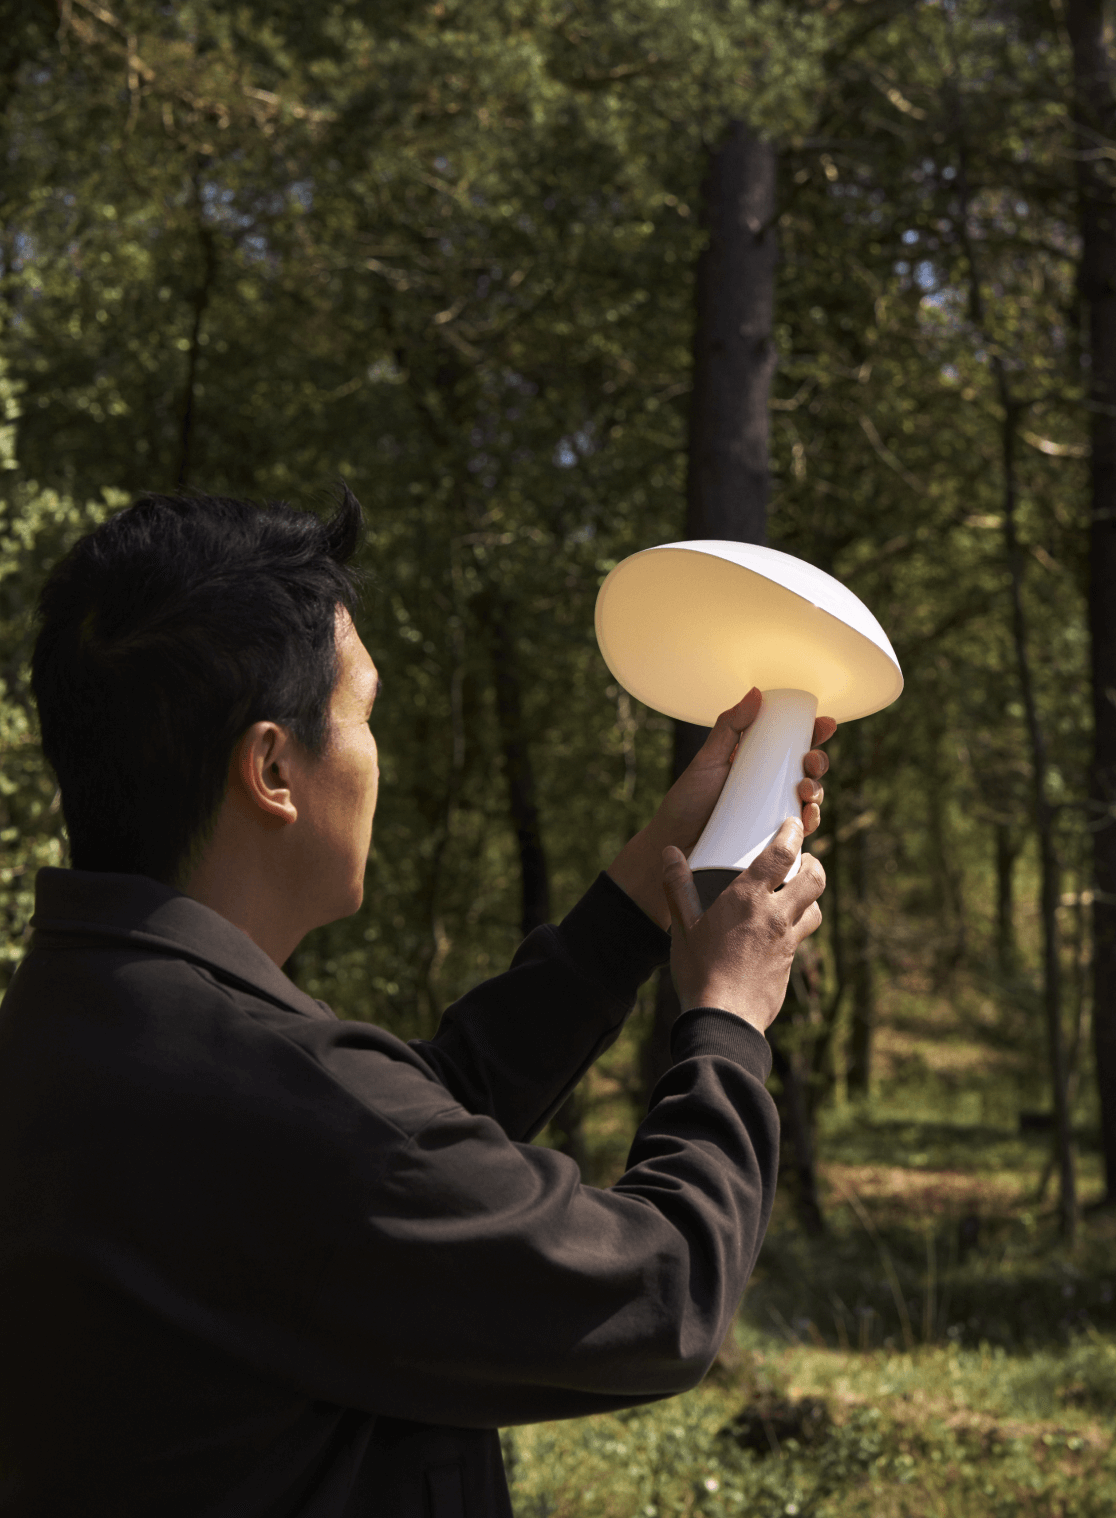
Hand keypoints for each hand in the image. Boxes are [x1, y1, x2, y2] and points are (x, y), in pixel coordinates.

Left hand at [607, 690, 834, 928]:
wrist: (674, 846)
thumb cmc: (686, 803)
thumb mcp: (707, 761)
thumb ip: (728, 727)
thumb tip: (755, 693)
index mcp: (756, 764)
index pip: (791, 744)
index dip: (813, 733)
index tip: (825, 724)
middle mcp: (769, 788)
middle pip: (806, 771)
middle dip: (818, 762)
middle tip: (810, 761)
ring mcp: (772, 814)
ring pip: (808, 800)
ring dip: (817, 791)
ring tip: (804, 790)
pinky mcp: (772, 841)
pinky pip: (800, 832)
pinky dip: (809, 823)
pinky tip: (806, 817)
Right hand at [663, 819, 825, 1033]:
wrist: (724, 1019)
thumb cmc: (700, 972)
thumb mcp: (683, 927)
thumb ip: (677, 887)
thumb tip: (670, 853)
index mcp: (747, 899)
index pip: (781, 855)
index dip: (791, 834)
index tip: (791, 824)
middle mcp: (775, 916)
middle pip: (813, 878)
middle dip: (813, 862)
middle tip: (803, 858)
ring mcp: (786, 941)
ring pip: (815, 908)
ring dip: (810, 896)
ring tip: (796, 892)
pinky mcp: (790, 963)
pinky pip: (802, 936)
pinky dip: (798, 925)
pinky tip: (781, 930)